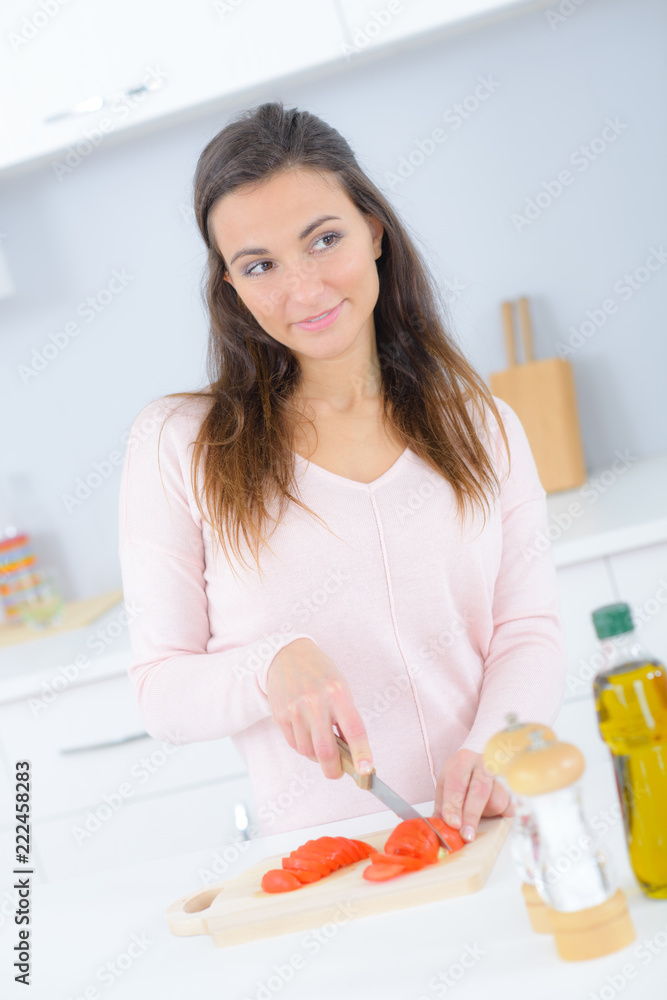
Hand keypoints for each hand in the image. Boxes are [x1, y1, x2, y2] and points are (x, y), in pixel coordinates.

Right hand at [266, 638, 372, 780]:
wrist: (286, 654)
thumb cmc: (319, 673)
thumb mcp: (340, 687)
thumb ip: (346, 718)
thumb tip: (351, 753)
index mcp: (338, 693)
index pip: (354, 731)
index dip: (362, 754)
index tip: (366, 771)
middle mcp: (315, 702)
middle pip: (325, 751)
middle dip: (334, 770)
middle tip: (338, 771)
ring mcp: (295, 709)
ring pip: (308, 752)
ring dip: (317, 757)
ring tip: (321, 743)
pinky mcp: (280, 715)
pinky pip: (294, 744)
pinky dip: (303, 747)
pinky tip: (307, 734)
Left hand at [433, 748, 513, 841]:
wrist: (479, 765)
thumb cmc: (461, 778)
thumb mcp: (445, 788)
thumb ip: (442, 810)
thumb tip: (439, 832)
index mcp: (462, 760)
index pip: (457, 783)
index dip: (454, 805)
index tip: (453, 824)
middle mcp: (483, 763)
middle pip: (479, 791)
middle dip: (471, 815)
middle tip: (466, 835)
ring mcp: (501, 775)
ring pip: (497, 800)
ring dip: (487, 814)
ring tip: (479, 813)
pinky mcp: (513, 788)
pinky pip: (509, 808)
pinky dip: (501, 815)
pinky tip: (492, 811)